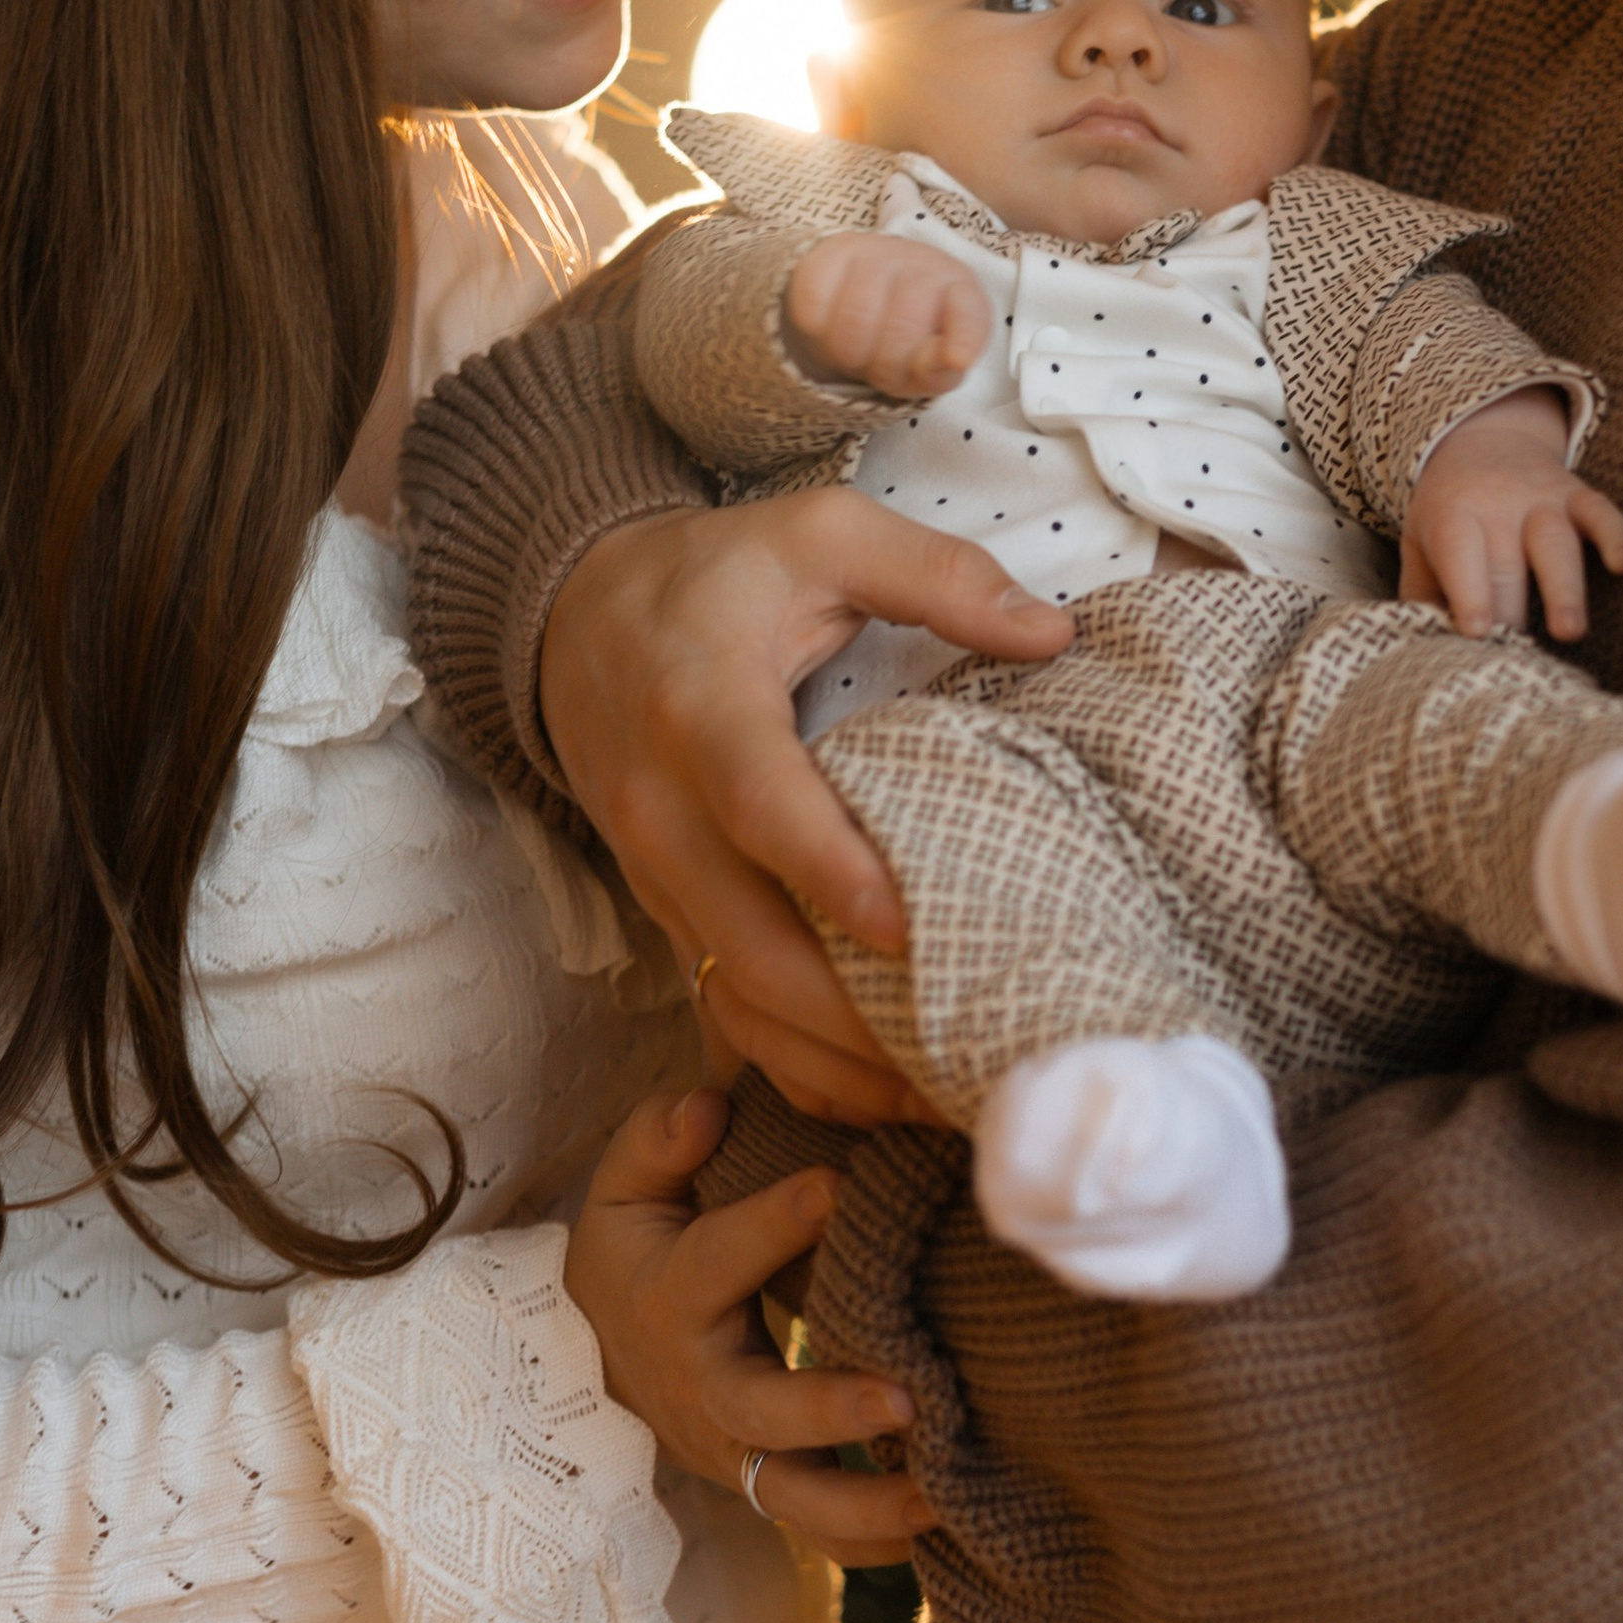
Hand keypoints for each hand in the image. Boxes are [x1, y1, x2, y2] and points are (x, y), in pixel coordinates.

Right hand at [539, 494, 1071, 1123]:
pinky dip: (792, 1063)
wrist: (570, 617)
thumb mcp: (818, 532)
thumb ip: (933, 574)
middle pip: (743, 939)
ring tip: (937, 1090)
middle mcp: (662, 810)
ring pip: (730, 994)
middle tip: (958, 1046)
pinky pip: (719, 1005)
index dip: (829, 872)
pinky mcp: (662, 910)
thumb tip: (1052, 634)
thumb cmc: (714, 574)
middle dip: (845, 1012)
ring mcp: (654, 874)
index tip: (907, 930)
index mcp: (700, 709)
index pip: (758, 806)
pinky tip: (877, 1090)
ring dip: (827, 1057)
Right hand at [570, 1090, 937, 1562]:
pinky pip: (814, 1532)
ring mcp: (731, 1447)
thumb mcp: (624, 1188)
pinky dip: (873, 1542)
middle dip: (831, 1408)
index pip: (720, 1258)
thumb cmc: (633, 1252)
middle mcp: (702, 1382)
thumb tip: (709, 1105)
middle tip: (909, 1399)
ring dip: (867, 1504)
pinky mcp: (758, 1484)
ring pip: (791, 1495)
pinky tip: (945, 1533)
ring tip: (944, 1497)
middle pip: (759, 1410)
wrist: (593, 1356)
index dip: (774, 1221)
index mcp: (671, 1295)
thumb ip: (659, 1139)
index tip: (838, 1185)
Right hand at [786, 233, 992, 399]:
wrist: (860, 294)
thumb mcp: (930, 364)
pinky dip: (817, 333)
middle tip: (880, 367)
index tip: (955, 360)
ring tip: (857, 351)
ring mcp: (876, 251)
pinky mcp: (832, 252)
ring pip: (855, 321)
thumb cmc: (906, 336)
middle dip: (885, 367)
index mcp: (961, 290)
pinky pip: (816, 307)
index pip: (968, 315)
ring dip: (849, 355)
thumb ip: (942, 368)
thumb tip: (954, 360)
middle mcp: (922, 262)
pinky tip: (830, 326)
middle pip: (901, 331)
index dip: (962, 341)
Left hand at [1400, 388, 1622, 639]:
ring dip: (1564, 587)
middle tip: (1517, 658)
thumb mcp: (1418, 541)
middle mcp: (1497, 505)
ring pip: (1556, 541)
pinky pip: (1602, 511)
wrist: (1482, 440)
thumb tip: (1421, 648)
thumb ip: (1421, 592)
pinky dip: (1616, 535)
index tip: (1476, 631)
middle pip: (1507, 562)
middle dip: (1513, 609)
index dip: (1468, 592)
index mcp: (1452, 516)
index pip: (1459, 553)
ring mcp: (1542, 499)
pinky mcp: (1578, 495)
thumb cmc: (1448, 511)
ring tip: (1569, 631)